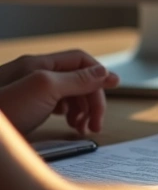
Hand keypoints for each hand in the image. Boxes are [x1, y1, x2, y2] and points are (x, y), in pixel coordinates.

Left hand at [0, 51, 120, 135]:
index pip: (81, 61)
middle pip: (77, 80)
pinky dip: (68, 116)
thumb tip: (104, 73)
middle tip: (96, 124)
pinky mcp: (25, 111)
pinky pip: (56, 107)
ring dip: (82, 110)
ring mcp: (29, 93)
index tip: (115, 90)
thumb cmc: (4, 112)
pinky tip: (68, 126)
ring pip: (68, 95)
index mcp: (39, 65)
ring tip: (82, 128)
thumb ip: (76, 79)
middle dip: (93, 99)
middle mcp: (35, 76)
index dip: (100, 74)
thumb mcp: (44, 88)